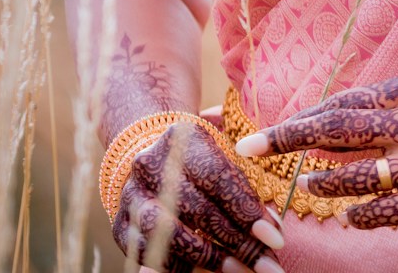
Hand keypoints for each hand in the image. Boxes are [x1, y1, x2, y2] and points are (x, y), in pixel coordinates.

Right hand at [113, 121, 286, 272]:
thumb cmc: (200, 162)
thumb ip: (247, 190)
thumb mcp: (223, 161)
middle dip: (237, 242)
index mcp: (181, 138)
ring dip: (209, 258)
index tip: (276, 239)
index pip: (218, 178)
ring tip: (240, 271)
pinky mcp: (120, 225)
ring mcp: (131, 196)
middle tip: (267, 265)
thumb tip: (272, 231)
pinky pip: (149, 254)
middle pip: (198, 210)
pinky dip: (178, 267)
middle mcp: (150, 165)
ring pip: (169, 234)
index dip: (248, 212)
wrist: (148, 157)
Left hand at [235, 75, 397, 230]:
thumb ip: (375, 115)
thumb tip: (313, 128)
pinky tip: (347, 215)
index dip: (301, 116)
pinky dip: (368, 212)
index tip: (263, 129)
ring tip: (305, 185)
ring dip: (329, 181)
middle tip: (251, 146)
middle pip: (344, 126)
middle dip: (291, 136)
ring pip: (368, 172)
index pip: (344, 102)